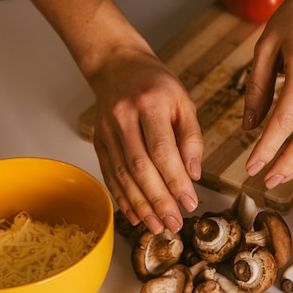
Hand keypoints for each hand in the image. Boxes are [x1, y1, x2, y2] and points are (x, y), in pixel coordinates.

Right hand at [91, 46, 203, 234]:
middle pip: (140, 167)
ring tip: (157, 226)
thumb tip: (194, 173)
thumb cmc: (156, 84)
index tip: (189, 203)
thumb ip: (191, 137)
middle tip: (174, 224)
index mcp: (149, 104)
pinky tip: (135, 215)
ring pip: (122, 175)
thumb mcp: (183, 101)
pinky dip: (122, 198)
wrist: (118, 65)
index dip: (175, 180)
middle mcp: (123, 117)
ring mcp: (106, 130)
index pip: (162, 150)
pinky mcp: (98, 141)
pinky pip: (109, 174)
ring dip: (141, 205)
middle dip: (159, 200)